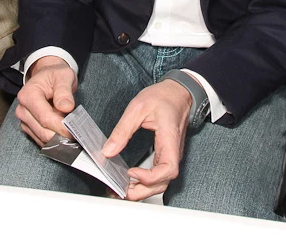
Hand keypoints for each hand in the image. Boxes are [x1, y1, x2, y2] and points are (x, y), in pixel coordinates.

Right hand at [14, 55, 76, 145]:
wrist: (47, 77)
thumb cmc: (55, 76)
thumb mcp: (63, 76)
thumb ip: (64, 91)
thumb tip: (66, 107)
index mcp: (28, 95)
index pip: (45, 118)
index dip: (61, 127)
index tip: (75, 132)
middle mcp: (22, 109)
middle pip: (43, 131)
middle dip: (61, 136)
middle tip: (78, 136)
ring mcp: (24, 120)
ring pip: (42, 139)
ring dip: (59, 139)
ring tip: (73, 133)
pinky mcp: (29, 127)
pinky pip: (42, 140)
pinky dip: (54, 140)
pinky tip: (65, 134)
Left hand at [101, 79, 191, 200]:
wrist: (177, 93)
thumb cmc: (162, 98)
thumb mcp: (137, 108)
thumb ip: (122, 130)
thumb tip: (108, 150)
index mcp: (170, 139)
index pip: (168, 169)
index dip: (149, 177)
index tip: (131, 172)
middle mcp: (173, 152)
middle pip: (163, 182)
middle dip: (142, 191)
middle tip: (120, 191)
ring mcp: (170, 155)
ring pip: (161, 182)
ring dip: (143, 190)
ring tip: (122, 189)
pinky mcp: (165, 155)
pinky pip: (158, 175)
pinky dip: (145, 182)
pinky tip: (130, 181)